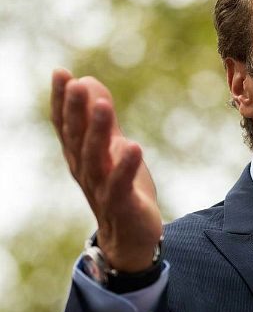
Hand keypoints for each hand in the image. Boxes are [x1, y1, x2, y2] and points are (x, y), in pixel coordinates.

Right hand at [51, 68, 162, 272]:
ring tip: (104, 106)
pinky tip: (134, 147)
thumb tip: (88, 80)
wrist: (131, 238)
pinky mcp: (122, 205)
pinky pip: (120, 185)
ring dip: (99, 132)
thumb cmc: (120, 189)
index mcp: (81, 157)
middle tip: (76, 84)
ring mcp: (102, 189)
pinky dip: (125, 167)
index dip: (61, 101)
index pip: (66, 126)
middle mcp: (86, 171)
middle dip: (76, 111)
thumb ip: (103, 119)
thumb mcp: (112, 149)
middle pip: (77, 139)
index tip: (61, 73)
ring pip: (95, 159)